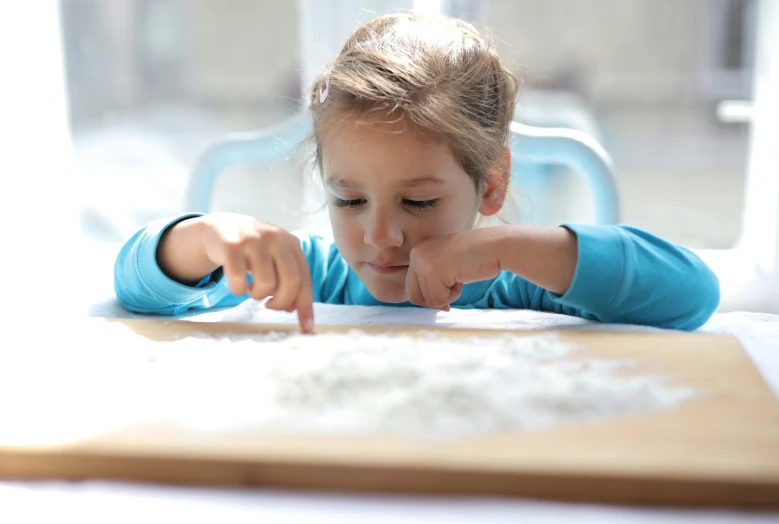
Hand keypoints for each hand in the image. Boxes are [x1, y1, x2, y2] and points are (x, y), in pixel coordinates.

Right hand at [201, 213, 313, 331]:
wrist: (221, 228)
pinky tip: (238, 284)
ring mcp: (253, 240)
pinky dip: (238, 290)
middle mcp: (275, 238)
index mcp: (291, 242)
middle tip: (270, 305)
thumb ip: (287, 280)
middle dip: (282, 302)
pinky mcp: (231, 246)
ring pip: (266, 283)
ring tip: (252, 289)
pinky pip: (239, 280)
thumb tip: (295, 310)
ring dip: (258, 295)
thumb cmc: (253, 250)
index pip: (304, 278)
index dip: (306, 305)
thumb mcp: (274, 259)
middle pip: (290, 281)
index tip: (306, 327)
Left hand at [405, 228, 502, 309]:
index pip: (411, 287)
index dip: (430, 296)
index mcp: (418, 251)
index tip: (447, 293)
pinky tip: (462, 278)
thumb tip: (428, 305)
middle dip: (435, 299)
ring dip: (447, 295)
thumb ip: (433, 281)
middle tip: (454, 286)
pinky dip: (453, 295)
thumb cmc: (476, 256)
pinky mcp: (433, 271)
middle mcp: (416, 254)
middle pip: (414, 296)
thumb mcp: (446, 265)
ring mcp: (423, 262)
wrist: (496, 245)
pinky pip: (439, 300)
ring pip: (428, 300)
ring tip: (460, 276)